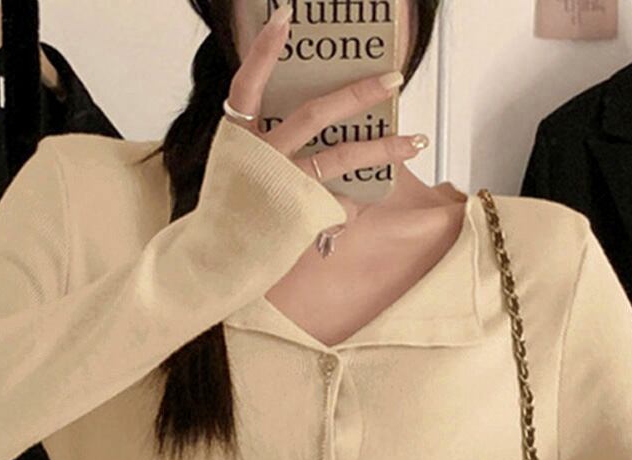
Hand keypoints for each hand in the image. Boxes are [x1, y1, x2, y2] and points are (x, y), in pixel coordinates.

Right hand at [225, 8, 426, 223]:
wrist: (217, 264)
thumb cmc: (232, 215)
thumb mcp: (238, 171)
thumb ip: (266, 147)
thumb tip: (314, 131)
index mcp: (239, 141)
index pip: (247, 86)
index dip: (264, 52)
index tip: (285, 16)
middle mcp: (262, 158)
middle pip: (315, 114)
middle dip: (358, 94)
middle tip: (392, 79)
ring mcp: (284, 186)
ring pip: (343, 156)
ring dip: (383, 148)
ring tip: (413, 142)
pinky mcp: (302, 215)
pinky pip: (342, 203)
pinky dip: (353, 204)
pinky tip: (359, 205)